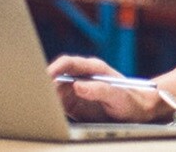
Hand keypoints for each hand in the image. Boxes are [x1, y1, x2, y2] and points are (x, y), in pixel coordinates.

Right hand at [46, 55, 163, 122]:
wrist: (139, 111)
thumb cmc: (132, 101)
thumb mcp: (119, 96)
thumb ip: (100, 90)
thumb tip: (77, 86)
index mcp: (94, 68)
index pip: (68, 63)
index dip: (54, 68)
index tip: (44, 78)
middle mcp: (83, 77)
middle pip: (57, 75)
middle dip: (45, 82)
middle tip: (35, 94)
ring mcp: (78, 90)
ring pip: (55, 89)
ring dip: (46, 95)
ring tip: (38, 105)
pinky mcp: (76, 103)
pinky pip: (59, 103)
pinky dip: (51, 106)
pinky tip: (46, 112)